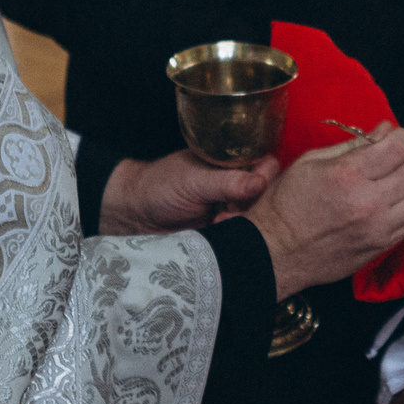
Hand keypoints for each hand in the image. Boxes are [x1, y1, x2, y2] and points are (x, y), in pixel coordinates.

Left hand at [99, 151, 275, 235]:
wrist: (134, 216)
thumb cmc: (159, 186)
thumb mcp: (194, 180)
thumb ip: (228, 182)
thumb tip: (261, 182)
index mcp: (232, 164)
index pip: (268, 167)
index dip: (264, 180)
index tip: (245, 192)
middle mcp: (237, 186)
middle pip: (268, 196)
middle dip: (252, 207)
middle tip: (229, 212)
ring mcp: (232, 211)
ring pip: (258, 218)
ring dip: (243, 223)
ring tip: (218, 223)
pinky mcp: (226, 232)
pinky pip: (244, 237)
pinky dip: (236, 238)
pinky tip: (217, 234)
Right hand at [247, 123, 403, 301]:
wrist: (276, 252)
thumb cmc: (286, 204)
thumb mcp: (311, 162)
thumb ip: (353, 144)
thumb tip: (385, 129)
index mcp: (348, 175)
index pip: (399, 147)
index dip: (399, 137)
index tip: (390, 139)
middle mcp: (368, 202)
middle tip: (390, 161)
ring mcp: (378, 228)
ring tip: (397, 182)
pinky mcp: (381, 246)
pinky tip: (397, 202)